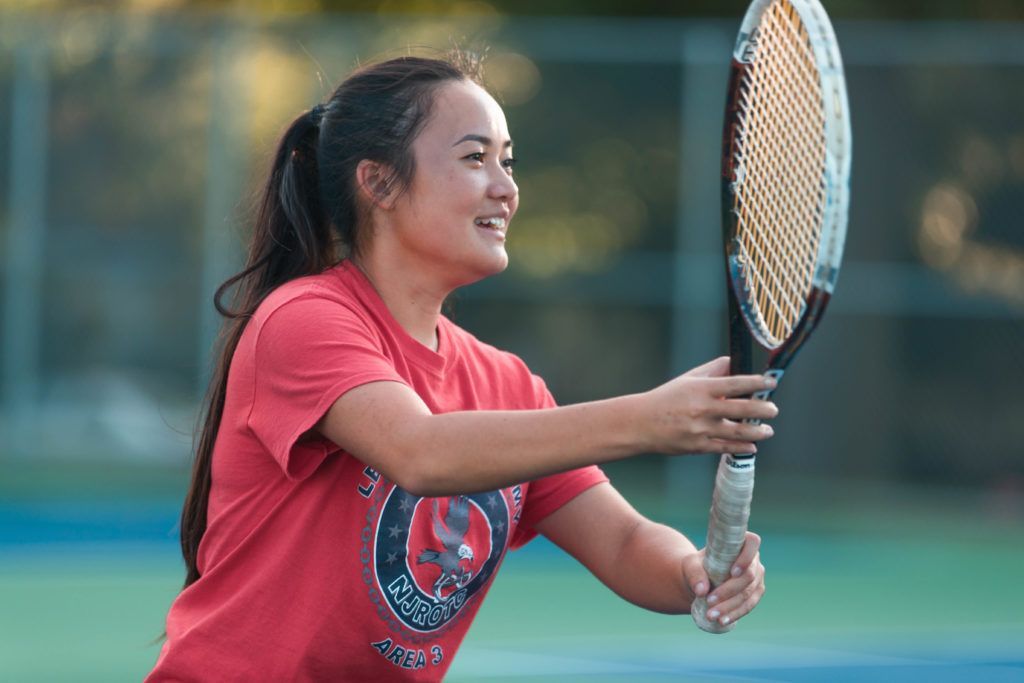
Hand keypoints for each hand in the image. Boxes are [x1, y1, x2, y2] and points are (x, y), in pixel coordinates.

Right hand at [638, 356, 778, 454]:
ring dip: (757, 431)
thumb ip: (714, 370)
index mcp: (701, 389)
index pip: (736, 383)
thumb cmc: (666, 398)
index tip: (771, 383)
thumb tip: (736, 363)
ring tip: (767, 430)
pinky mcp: (698, 447)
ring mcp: (701, 430)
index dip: (757, 383)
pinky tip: (752, 445)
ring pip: (738, 432)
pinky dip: (742, 447)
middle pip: (742, 409)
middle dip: (763, 409)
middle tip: (773, 409)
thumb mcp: (689, 379)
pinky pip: (726, 448)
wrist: (641, 423)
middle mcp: (703, 409)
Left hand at [682, 532, 764, 626]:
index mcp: (741, 543)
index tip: (732, 573)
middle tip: (709, 602)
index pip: (752, 543)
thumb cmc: (697, 566)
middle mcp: (754, 559)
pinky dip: (735, 614)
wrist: (701, 579)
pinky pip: (749, 606)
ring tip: (712, 616)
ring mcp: (757, 577)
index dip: (746, 558)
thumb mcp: (691, 565)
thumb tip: (701, 590)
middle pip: (748, 576)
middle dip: (729, 591)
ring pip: (748, 594)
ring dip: (730, 607)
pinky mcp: (756, 593)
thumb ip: (695, 574)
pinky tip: (722, 621)